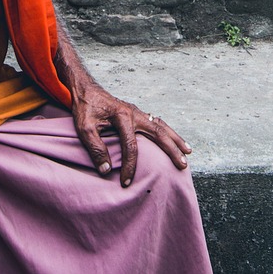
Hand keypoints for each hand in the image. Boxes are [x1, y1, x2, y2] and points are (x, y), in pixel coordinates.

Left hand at [71, 82, 191, 186]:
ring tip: (188, 151)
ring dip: (175, 139)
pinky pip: (157, 123)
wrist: (86, 90)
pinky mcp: (138, 113)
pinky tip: (173, 139)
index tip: (126, 182)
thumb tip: (107, 170)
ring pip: (162, 126)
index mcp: (122, 116)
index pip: (131, 146)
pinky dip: (168, 132)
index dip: (130, 165)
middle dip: (172, 149)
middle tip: (182, 164)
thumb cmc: (85, 109)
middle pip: (158, 132)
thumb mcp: (84, 128)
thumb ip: (95, 148)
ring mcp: (138, 112)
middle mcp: (135, 113)